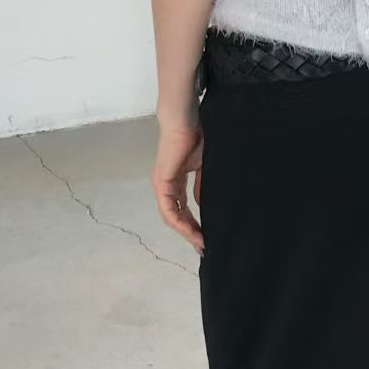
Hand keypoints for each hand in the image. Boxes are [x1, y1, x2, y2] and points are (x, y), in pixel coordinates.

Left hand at [151, 123, 204, 253]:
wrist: (186, 122)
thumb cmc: (196, 138)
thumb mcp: (203, 167)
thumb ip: (201, 186)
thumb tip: (202, 204)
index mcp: (175, 181)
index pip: (182, 209)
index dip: (193, 225)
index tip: (206, 237)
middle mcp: (165, 186)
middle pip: (176, 217)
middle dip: (190, 233)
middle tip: (204, 247)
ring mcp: (162, 185)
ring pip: (171, 217)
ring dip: (185, 232)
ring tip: (200, 243)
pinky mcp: (162, 183)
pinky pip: (169, 210)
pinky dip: (180, 223)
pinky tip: (192, 231)